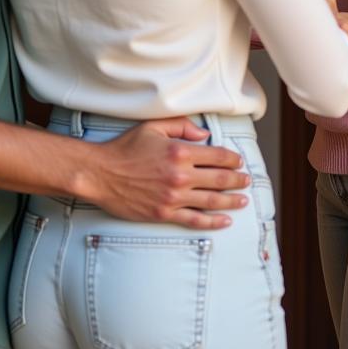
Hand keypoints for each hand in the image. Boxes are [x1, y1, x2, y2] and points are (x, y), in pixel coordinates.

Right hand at [84, 118, 250, 229]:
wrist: (101, 174)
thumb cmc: (125, 148)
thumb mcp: (154, 127)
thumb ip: (183, 126)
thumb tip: (205, 136)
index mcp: (180, 151)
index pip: (217, 156)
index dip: (232, 159)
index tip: (238, 161)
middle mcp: (180, 176)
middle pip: (219, 179)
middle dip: (237, 180)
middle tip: (246, 181)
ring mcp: (173, 197)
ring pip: (211, 201)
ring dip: (231, 201)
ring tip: (243, 200)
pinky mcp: (164, 214)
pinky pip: (194, 220)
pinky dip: (213, 222)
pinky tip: (225, 221)